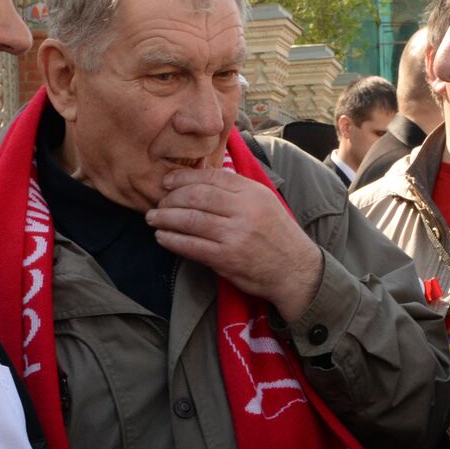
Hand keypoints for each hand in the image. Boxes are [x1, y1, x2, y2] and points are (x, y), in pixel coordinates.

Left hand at [146, 167, 323, 320]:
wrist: (296, 271)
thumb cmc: (277, 236)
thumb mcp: (264, 203)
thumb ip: (236, 191)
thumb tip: (198, 180)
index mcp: (253, 193)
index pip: (212, 177)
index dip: (184, 177)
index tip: (167, 182)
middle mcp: (244, 210)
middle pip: (197, 196)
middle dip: (171, 198)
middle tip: (158, 203)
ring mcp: (235, 235)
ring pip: (191, 220)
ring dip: (166, 218)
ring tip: (153, 218)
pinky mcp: (227, 259)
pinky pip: (192, 246)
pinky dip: (173, 240)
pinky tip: (162, 237)